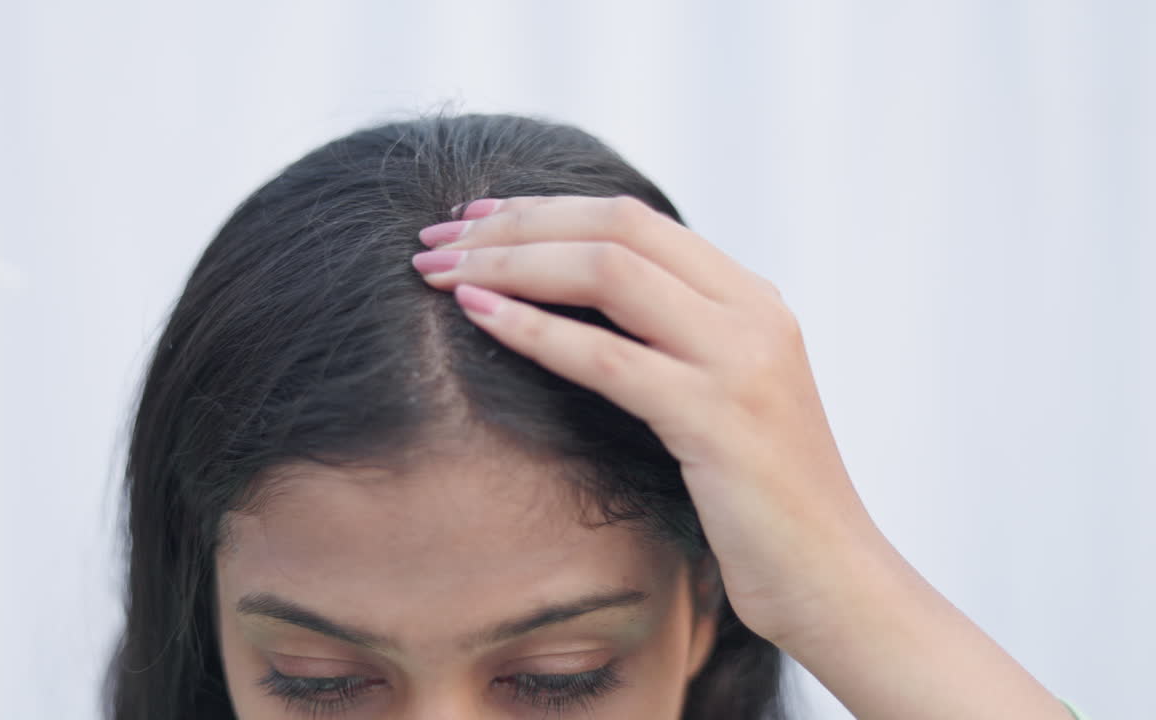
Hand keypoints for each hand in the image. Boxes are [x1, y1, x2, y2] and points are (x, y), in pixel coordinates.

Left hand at [411, 194, 889, 645]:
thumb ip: (672, 342)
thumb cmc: (759, 501)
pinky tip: (476, 316)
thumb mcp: (721, 398)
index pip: (632, 219)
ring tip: (438, 274)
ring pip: (608, 272)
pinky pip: (609, 358)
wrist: (833, 579)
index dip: (542, 209)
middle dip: (513, 225)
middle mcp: (752, 311)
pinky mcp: (719, 420)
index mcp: (750, 298)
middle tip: (434, 240)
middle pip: (614, 227)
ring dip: (510, 264)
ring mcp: (741, 360)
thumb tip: (578, 311)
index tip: (471, 220)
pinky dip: (534, 329)